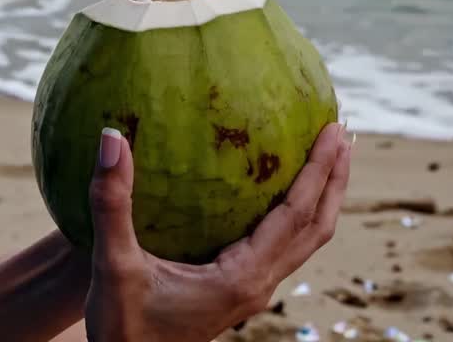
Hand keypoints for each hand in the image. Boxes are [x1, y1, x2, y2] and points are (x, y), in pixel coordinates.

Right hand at [84, 122, 352, 341]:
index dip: (318, 171)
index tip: (334, 129)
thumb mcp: (113, 263)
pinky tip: (275, 192)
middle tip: (342, 130)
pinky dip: (295, 213)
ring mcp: (250, 292)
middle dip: (333, 179)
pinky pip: (282, 246)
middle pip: (315, 227)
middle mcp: (256, 285)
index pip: (296, 216)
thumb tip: (111, 138)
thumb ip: (111, 203)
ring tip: (326, 156)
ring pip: (304, 240)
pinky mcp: (238, 292)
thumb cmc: (121, 326)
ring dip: (320, 197)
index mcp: (240, 278)